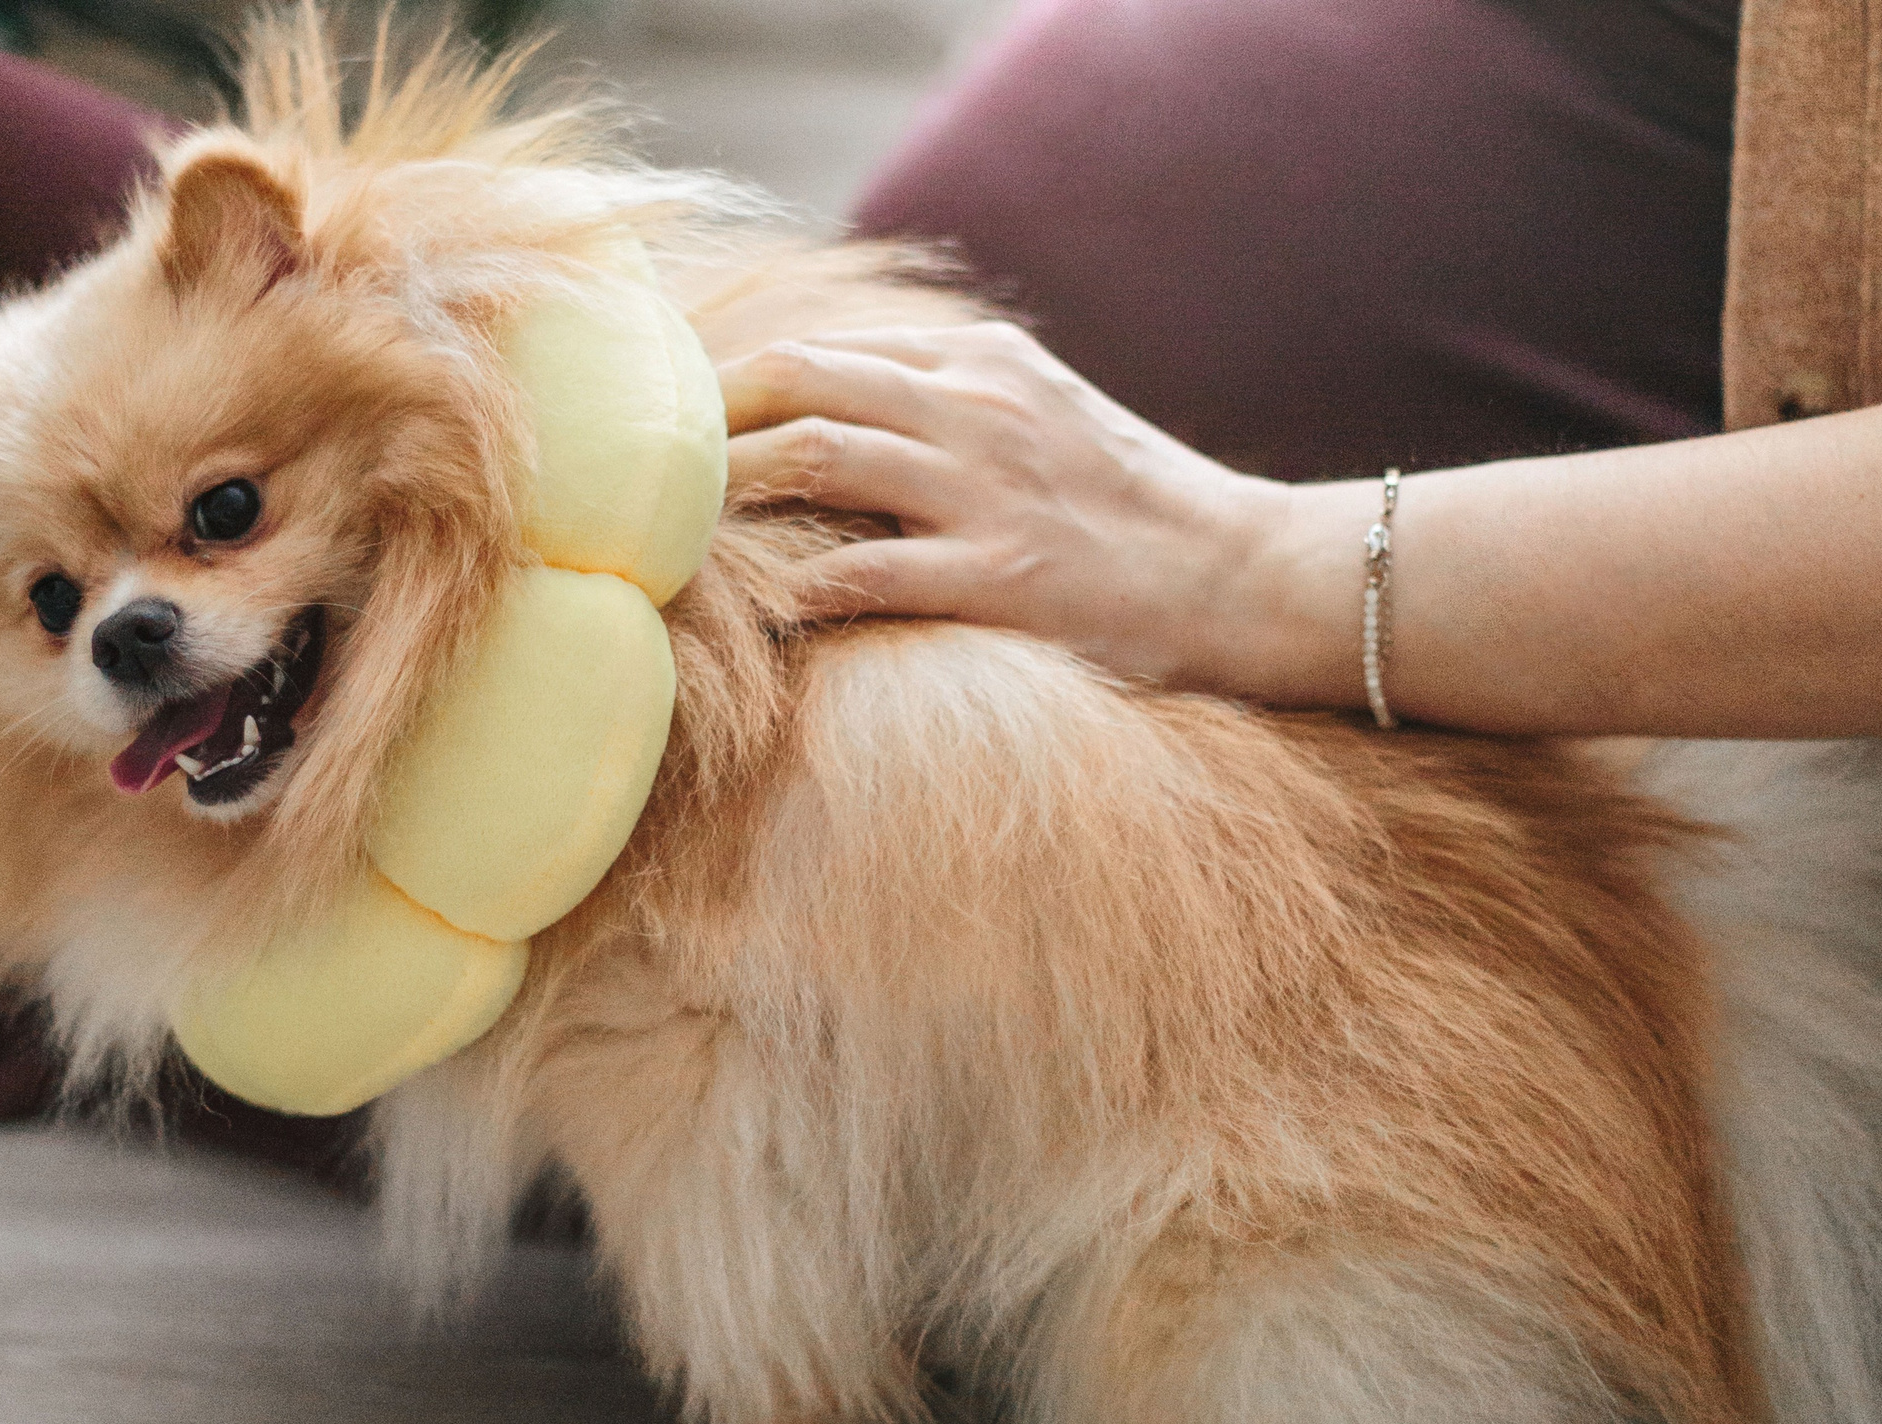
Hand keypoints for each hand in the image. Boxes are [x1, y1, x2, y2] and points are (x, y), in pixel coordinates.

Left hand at [719, 322, 1339, 700]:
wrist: (1242, 574)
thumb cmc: (1129, 507)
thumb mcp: (1040, 414)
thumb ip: (947, 400)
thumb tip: (833, 410)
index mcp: (980, 362)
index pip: (824, 351)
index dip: (733, 384)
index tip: (669, 428)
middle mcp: (976, 406)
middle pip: (800, 382)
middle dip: (706, 421)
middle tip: (639, 473)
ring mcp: (986, 491)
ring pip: (815, 457)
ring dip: (728, 490)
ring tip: (669, 531)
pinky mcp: (1000, 578)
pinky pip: (860, 573)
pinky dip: (789, 589)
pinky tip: (749, 613)